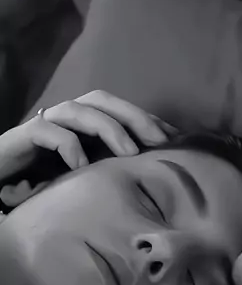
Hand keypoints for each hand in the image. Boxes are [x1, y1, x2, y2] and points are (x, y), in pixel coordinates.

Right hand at [0, 90, 178, 183]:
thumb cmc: (43, 184)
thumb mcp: (85, 178)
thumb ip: (109, 170)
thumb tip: (151, 176)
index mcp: (82, 124)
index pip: (119, 110)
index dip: (147, 119)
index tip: (176, 137)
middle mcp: (65, 118)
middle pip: (102, 100)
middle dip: (134, 116)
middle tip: (159, 140)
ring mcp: (44, 124)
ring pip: (79, 110)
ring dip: (108, 128)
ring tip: (130, 153)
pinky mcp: (23, 137)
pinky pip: (47, 132)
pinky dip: (68, 146)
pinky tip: (82, 167)